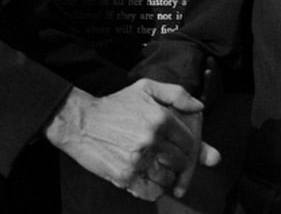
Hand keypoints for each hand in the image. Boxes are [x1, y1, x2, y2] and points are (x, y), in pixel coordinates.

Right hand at [45, 78, 219, 200]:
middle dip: (177, 161)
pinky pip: (153, 192)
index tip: (178, 146)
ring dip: (166, 175)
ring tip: (156, 166)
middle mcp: (152, 139)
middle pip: (181, 162)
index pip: (189, 142)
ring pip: (169, 178)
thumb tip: (198, 106)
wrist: (81, 122)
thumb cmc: (115, 105)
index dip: (186, 146)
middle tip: (167, 156)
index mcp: (160, 118)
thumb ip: (176, 94)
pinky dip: (154, 189)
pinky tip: (147, 177)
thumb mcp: (145, 88)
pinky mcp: (126, 177)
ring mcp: (139, 160)